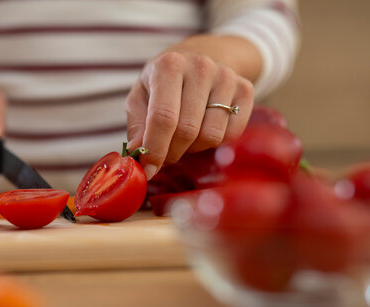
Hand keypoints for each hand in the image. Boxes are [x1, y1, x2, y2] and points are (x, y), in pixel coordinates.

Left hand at [126, 36, 257, 179]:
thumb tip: (138, 154)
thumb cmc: (161, 84)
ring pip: (211, 136)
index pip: (164, 117)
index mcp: (169, 66)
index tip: (149, 170)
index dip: (156, 149)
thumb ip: (138, 127)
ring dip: (193, 148)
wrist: (197, 58)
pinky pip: (232, 134)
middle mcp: (200, 67)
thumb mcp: (140, 98)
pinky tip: (203, 130)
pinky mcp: (245, 89)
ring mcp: (226, 76)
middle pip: (187, 130)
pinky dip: (215, 143)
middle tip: (164, 155)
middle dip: (172, 152)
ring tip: (183, 138)